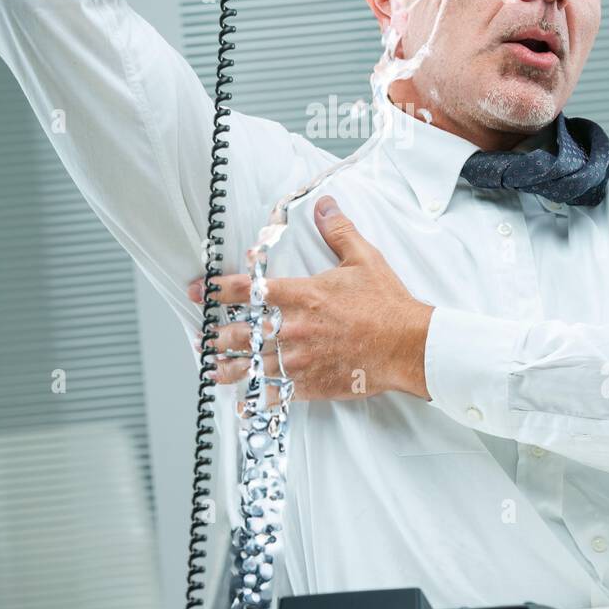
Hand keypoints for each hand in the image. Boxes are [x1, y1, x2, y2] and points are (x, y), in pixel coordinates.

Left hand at [188, 195, 433, 401]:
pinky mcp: (312, 384)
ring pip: (252, 366)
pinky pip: (276, 394)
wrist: (408, 346)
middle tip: (202, 337)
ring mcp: (301, 359)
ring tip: (211, 367)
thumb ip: (339, 231)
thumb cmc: (387, 304)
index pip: (250, 290)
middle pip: (242, 333)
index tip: (200, 290)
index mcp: (303, 295)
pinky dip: (256, 399)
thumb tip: (324, 205)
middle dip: (217, 335)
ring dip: (228, 368)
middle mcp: (295, 328)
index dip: (219, 289)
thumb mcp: (364, 259)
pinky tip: (243, 403)